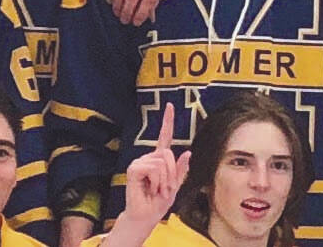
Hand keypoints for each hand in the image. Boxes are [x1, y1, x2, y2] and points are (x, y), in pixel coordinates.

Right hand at [105, 104, 190, 246]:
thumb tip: (188, 152)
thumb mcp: (176, 186)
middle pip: (168, 154)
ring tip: (157, 190)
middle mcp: (149, 157)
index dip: (167, 120)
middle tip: (165, 189)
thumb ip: (181, 170)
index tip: (169, 105)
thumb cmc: (158, 202)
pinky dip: (157, 181)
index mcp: (159, 159)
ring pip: (162, 162)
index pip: (164, 136)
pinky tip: (150, 188)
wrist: (146, 216)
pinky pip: (154, 168)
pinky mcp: (134, 169)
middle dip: (172, 174)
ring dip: (165, 180)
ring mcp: (140, 162)